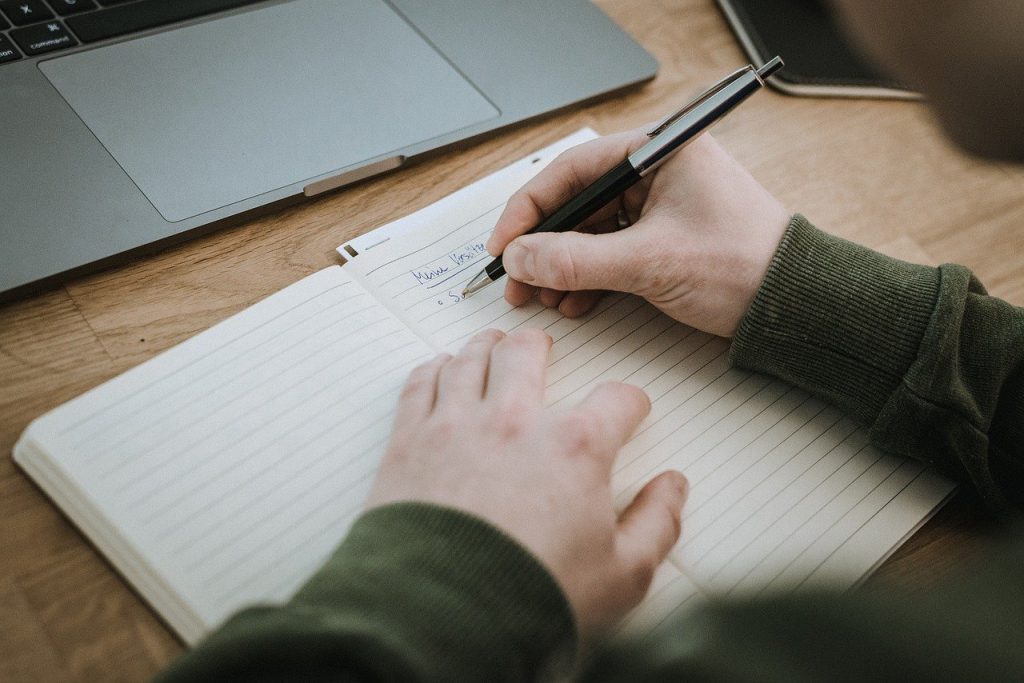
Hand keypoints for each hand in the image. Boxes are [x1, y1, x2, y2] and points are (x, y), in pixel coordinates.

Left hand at [367, 328, 687, 640]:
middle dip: (540, 345)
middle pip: (527, 352)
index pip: (615, 399)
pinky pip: (420, 384)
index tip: (628, 409)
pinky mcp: (409, 443)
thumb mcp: (623, 575)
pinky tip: (439, 370)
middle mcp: (514, 421)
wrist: (443, 619)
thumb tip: (673, 487)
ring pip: (470, 358)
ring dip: (485, 345)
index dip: (629, 402)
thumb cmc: (530, 597)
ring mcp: (457, 426)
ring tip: (490, 343)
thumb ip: (657, 523)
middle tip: (543, 346)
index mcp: (574, 447)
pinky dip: (432, 369)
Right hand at [486, 130, 790, 336]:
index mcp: (660, 151)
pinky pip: (613, 251)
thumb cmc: (742, 267)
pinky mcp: (666, 237)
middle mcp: (658, 171)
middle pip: (579, 203)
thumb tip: (521, 258)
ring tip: (544, 298)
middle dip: (545, 246)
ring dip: (563, 267)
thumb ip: (575, 260)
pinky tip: (575, 301)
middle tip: (517, 279)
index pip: (574, 171)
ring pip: (592, 231)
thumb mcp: (648, 263)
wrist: (795, 306)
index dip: (529, 209)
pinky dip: (590, 277)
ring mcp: (662, 205)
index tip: (504, 244)